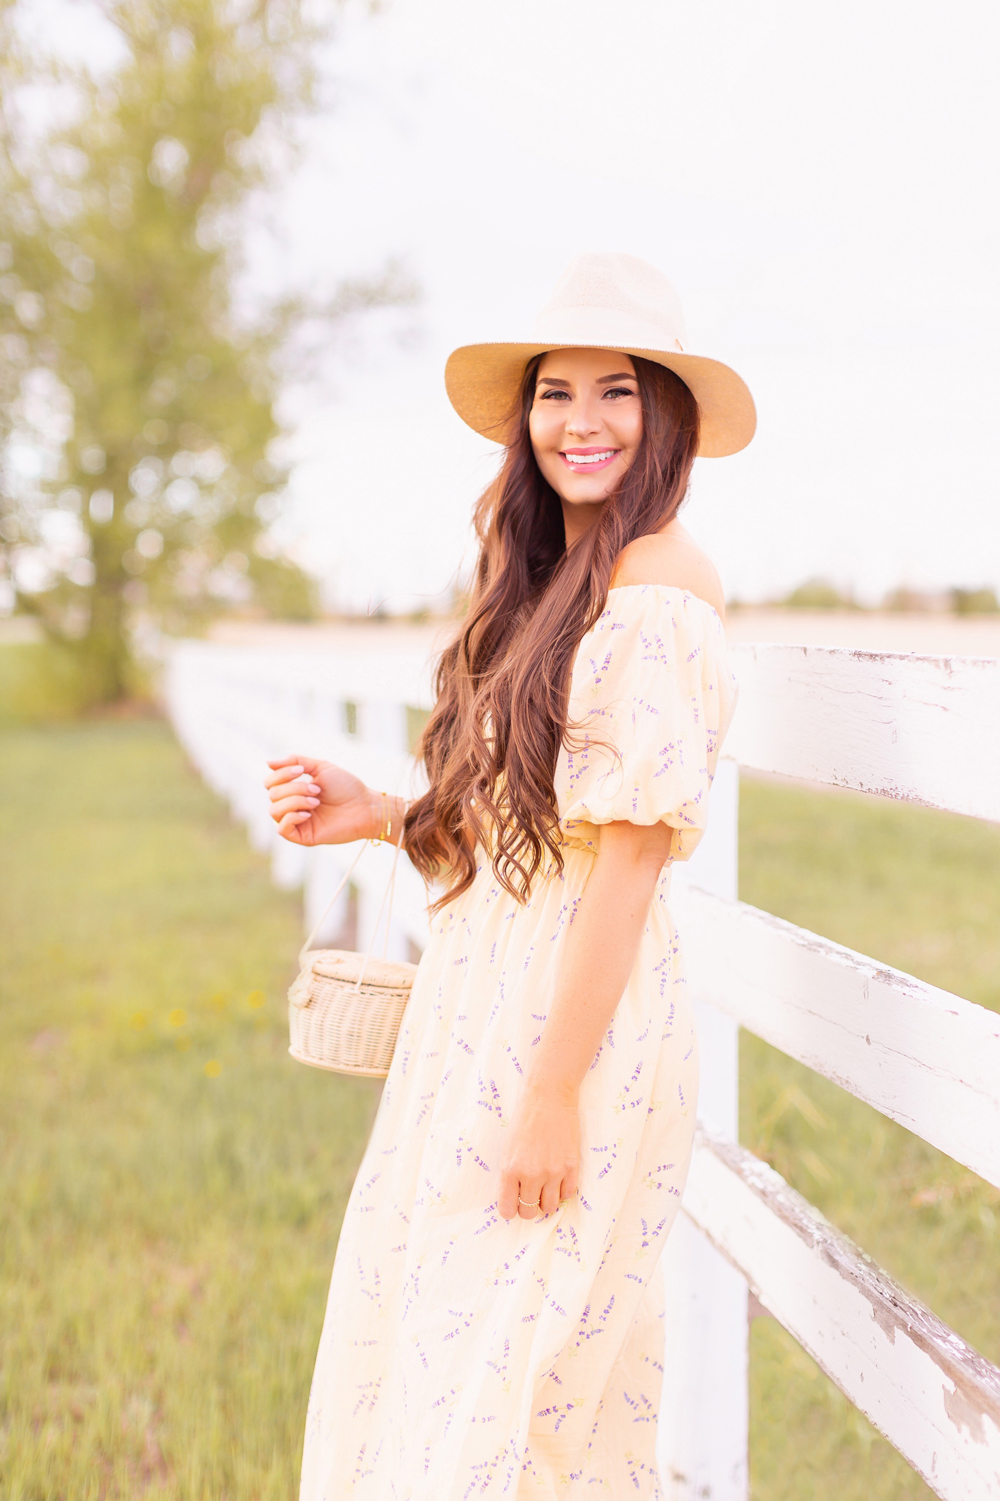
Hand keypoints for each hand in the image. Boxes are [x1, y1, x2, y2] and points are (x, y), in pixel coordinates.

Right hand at [265, 754, 376, 846]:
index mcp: (293, 790)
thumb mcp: (320, 767)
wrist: (365, 806)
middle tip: (317, 790)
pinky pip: (281, 829)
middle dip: (294, 788)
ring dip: (294, 801)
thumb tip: (267, 762)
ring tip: (316, 800)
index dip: (280, 774)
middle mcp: (292, 806)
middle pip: (272, 795)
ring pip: (274, 811)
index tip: (301, 770)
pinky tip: (309, 814)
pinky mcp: (302, 836)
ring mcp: (296, 822)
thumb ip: (295, 761)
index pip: (270, 782)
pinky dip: (292, 817)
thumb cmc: (346, 787)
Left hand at [497, 1082, 579, 1221]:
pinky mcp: (571, 1167)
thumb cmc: (524, 1120)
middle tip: (531, 1193)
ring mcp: (553, 1172)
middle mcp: (531, 1175)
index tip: (514, 1202)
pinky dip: (563, 1191)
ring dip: (547, 1201)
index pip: (507, 1210)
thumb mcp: (508, 1148)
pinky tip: (559, 1178)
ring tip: (545, 1187)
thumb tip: (514, 1199)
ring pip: (550, 1208)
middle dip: (529, 1207)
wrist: (549, 1097)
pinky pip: (567, 1195)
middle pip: (529, 1213)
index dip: (510, 1208)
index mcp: (510, 1169)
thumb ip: (510, 1175)